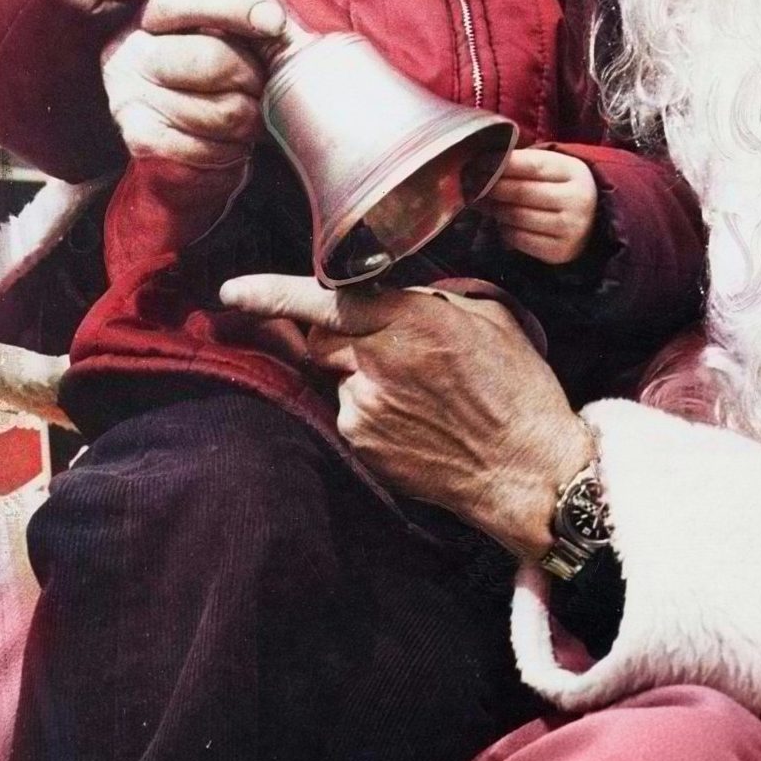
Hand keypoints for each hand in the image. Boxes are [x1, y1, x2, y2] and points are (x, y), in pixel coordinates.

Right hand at [102, 0, 285, 168]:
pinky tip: (227, 140)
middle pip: (209, 58)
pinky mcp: (141, 139)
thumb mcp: (238, 19)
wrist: (184, 140)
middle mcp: (128, 49)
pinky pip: (210, 146)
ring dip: (249, 116)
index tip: (275, 22)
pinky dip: (232, 148)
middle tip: (259, 84)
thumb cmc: (218, 68)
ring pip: (221, 109)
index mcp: (150, 9)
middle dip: (252, 76)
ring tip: (245, 111)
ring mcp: (129, 96)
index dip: (235, 4)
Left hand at [218, 275, 591, 558]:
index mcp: (410, 320)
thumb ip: (429, 300)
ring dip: (362, 376)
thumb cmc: (518, 391)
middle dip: (337, 336)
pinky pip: (348, 412)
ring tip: (422, 396)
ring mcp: (364, 408)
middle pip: (320, 337)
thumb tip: (392, 298)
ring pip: (336, 376)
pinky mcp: (362, 443)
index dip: (269, 292)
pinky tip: (416, 422)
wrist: (528, 471)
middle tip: (388, 350)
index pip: (320, 299)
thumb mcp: (487, 318)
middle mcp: (377, 362)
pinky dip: (371, 410)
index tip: (232, 290)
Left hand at [483, 148, 598, 264]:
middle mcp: (577, 200)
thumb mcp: (552, 168)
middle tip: (473, 185)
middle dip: (492, 188)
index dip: (500, 164)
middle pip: (521, 192)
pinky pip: (519, 239)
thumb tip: (482, 165)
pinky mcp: (560, 251)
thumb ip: (523, 163)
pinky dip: (505, 230)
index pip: (531, 165)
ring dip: (495, 209)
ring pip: (517, 217)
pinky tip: (504, 222)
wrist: (592, 220)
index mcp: (574, 172)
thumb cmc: (561, 187)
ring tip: (484, 203)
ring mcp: (570, 228)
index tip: (478, 163)